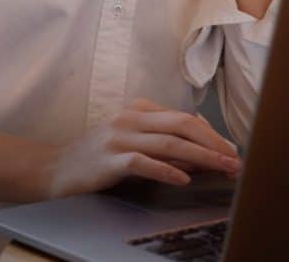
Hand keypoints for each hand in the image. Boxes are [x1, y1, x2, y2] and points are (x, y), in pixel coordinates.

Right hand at [43, 98, 240, 199]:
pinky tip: (183, 179)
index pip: (184, 117)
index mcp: (139, 110)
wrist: (54, 169)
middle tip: (235, 159)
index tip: (230, 150)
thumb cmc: (97, 158)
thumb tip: (202, 153)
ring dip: (201, 157)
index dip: (211, 134)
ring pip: (169, 142)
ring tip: (221, 168)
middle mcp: (131, 118)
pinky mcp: (109, 159)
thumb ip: (163, 144)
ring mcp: (119, 137)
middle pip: (182, 124)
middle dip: (213, 142)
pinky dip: (166, 170)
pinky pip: (142, 162)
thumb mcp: (132, 143)